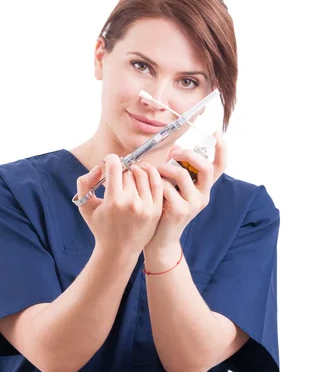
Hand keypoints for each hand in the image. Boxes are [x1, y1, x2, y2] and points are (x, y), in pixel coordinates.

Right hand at [76, 154, 163, 255]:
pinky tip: (145, 174)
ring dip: (136, 170)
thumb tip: (99, 168)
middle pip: (128, 171)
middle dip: (122, 169)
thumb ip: (85, 183)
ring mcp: (146, 207)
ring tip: (131, 173)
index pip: (115, 166)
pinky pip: (157, 183)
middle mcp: (131, 203)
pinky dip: (151, 174)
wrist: (119, 251)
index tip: (109, 162)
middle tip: (119, 173)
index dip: (110, 160)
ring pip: (143, 175)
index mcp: (113, 200)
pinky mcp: (156, 210)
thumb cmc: (100, 227)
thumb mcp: (85, 206)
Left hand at [143, 131, 226, 250]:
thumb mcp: (174, 186)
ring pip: (182, 174)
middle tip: (174, 152)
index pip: (220, 166)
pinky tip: (151, 187)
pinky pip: (167, 187)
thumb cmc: (164, 207)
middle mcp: (204, 195)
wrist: (159, 238)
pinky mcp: (181, 210)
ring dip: (165, 167)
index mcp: (204, 187)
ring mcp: (194, 204)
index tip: (216, 133)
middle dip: (188, 154)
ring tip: (156, 170)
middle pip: (205, 167)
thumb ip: (177, 167)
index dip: (221, 148)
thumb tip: (176, 147)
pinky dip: (157, 182)